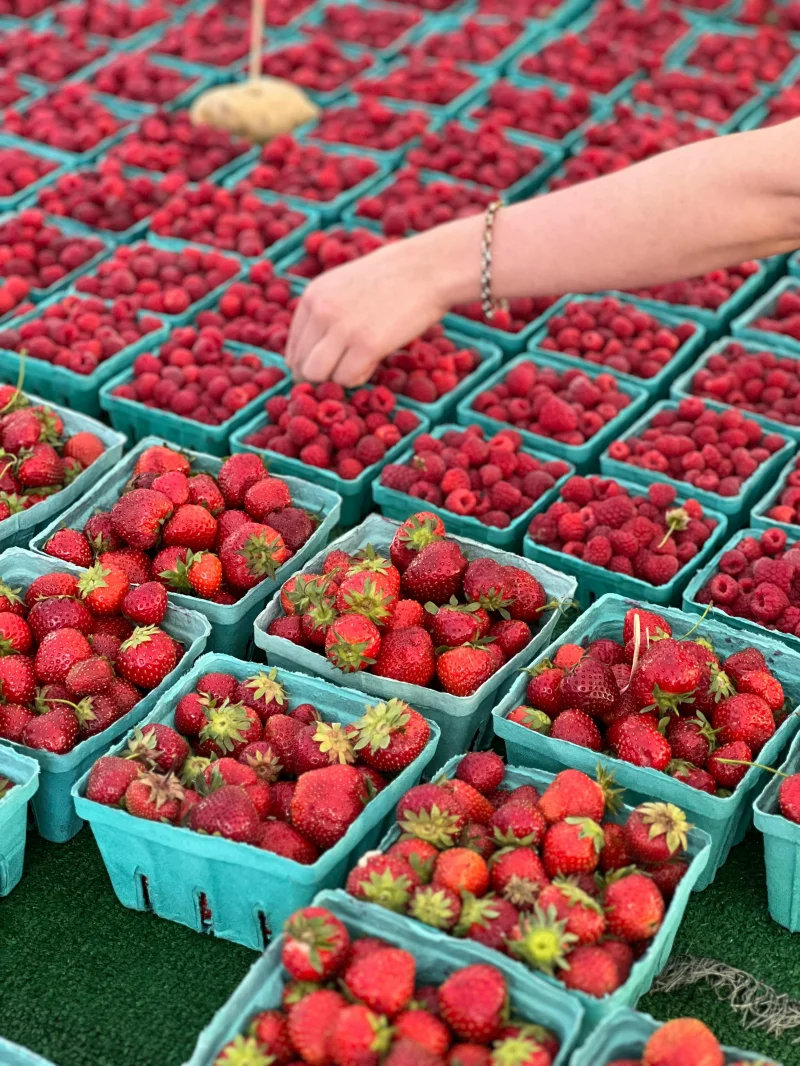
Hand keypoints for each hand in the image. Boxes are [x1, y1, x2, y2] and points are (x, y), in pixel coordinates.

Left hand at [285, 232, 459, 386]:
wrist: (429, 268)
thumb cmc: (392, 279)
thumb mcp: (345, 286)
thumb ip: (326, 313)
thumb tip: (314, 355)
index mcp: (312, 297)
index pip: (293, 348)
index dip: (309, 364)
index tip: (329, 367)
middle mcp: (321, 312)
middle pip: (301, 366)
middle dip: (321, 376)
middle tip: (344, 371)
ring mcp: (342, 328)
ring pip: (319, 376)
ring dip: (338, 379)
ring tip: (359, 365)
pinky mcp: (367, 344)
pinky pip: (348, 379)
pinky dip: (359, 378)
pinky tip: (373, 361)